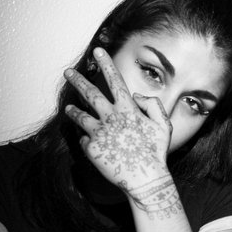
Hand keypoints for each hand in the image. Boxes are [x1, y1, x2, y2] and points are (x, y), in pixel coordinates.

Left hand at [63, 47, 171, 193]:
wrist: (145, 180)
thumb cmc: (156, 152)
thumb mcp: (163, 125)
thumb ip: (152, 105)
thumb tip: (135, 96)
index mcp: (128, 110)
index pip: (115, 81)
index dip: (106, 64)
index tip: (97, 51)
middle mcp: (111, 118)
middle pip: (90, 94)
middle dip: (78, 80)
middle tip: (68, 72)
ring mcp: (99, 133)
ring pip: (80, 116)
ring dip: (73, 111)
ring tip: (68, 107)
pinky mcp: (92, 149)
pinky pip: (84, 139)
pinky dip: (87, 138)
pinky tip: (92, 142)